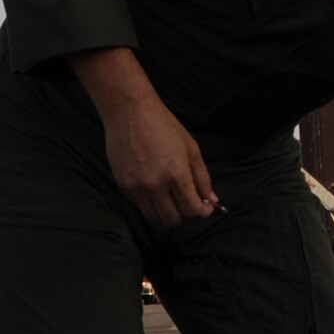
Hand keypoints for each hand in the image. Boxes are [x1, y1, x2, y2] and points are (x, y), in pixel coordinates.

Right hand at [102, 98, 222, 227]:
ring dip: (168, 215)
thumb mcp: (191, 149)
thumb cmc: (163, 126)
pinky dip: (152, 205)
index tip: (205, 208)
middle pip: (173, 220)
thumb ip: (202, 178)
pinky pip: (140, 206)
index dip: (203, 213)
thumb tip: (211, 200)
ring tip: (174, 202)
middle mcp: (155, 185)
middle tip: (190, 205)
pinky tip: (158, 191)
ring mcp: (136, 187)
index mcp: (176, 175)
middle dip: (186, 217)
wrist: (130, 112)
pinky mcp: (123, 185)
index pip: (192, 210)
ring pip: (154, 218)